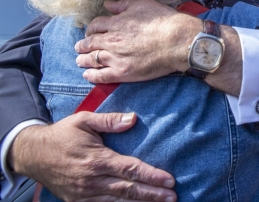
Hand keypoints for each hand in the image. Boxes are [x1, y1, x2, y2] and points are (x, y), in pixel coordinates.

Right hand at [9, 112, 175, 201]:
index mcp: (96, 159)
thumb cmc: (62, 134)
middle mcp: (91, 180)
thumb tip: (133, 119)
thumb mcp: (84, 120)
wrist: (32, 154)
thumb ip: (110, 120)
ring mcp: (84, 194)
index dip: (152, 176)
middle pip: (128, 189)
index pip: (130, 169)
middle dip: (152, 194)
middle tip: (172, 196)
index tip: (170, 180)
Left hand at [75, 0, 201, 82]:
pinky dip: (91, 75)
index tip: (90, 32)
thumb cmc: (164, 21)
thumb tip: (107, 4)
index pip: (95, 25)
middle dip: (82, 45)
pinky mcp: (123, 72)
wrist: (177, 40)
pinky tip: (87, 75)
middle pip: (89, 43)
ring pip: (92, 59)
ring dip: (83, 60)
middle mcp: (111, 40)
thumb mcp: (143, 5)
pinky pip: (101, 76)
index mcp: (116, 23)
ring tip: (80, 61)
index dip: (91, 29)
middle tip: (79, 48)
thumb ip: (122, 5)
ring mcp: (115, 57)